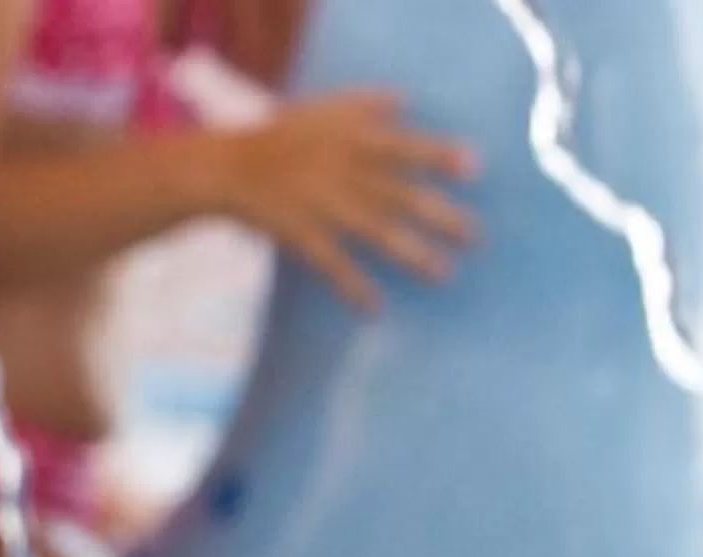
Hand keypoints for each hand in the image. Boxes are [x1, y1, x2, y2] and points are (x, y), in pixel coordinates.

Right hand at [215, 89, 479, 310]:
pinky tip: (374, 308)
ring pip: (377, 233)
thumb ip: (367, 103)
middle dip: (440, 217)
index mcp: (354, 140)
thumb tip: (405, 101)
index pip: (406, 146)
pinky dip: (353, 287)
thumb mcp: (326, 108)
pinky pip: (333, 265)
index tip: (474, 169)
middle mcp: (346, 173)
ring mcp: (325, 208)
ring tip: (442, 273)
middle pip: (402, 196)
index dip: (440, 157)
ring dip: (412, 255)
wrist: (228, 169)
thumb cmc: (280, 135)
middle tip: (475, 237)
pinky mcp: (302, 236)